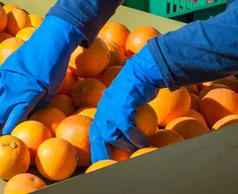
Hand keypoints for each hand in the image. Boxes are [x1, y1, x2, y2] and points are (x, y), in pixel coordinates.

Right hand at [0, 16, 83, 133]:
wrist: (49, 42)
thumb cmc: (54, 68)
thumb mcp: (51, 90)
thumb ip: (37, 104)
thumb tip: (27, 116)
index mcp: (28, 96)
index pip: (13, 119)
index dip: (7, 131)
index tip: (3, 140)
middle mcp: (13, 89)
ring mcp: (5, 78)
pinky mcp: (1, 69)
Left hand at [90, 46, 165, 161]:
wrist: (141, 71)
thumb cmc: (136, 86)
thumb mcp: (124, 100)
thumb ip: (120, 112)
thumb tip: (125, 128)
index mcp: (102, 108)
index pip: (94, 130)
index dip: (96, 145)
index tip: (99, 158)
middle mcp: (103, 109)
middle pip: (97, 136)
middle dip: (101, 152)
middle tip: (108, 165)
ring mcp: (111, 109)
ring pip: (111, 135)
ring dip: (123, 146)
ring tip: (134, 151)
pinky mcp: (122, 108)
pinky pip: (127, 129)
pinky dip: (135, 138)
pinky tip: (143, 143)